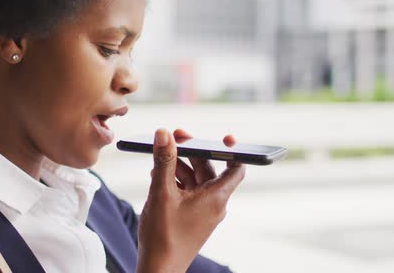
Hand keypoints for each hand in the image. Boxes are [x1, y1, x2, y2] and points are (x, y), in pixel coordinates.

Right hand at [136, 129, 244, 272]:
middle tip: (172, 137)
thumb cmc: (163, 235)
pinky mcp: (191, 217)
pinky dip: (175, 181)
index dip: (231, 150)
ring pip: (195, 180)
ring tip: (159, 158)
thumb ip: (164, 161)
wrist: (159, 269)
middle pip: (209, 169)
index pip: (236, 167)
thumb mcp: (161, 192)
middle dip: (191, 152)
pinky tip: (157, 176)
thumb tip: (164, 133)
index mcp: (216, 197)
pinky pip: (188, 192)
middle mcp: (213, 203)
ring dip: (179, 167)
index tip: (223, 137)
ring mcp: (202, 211)